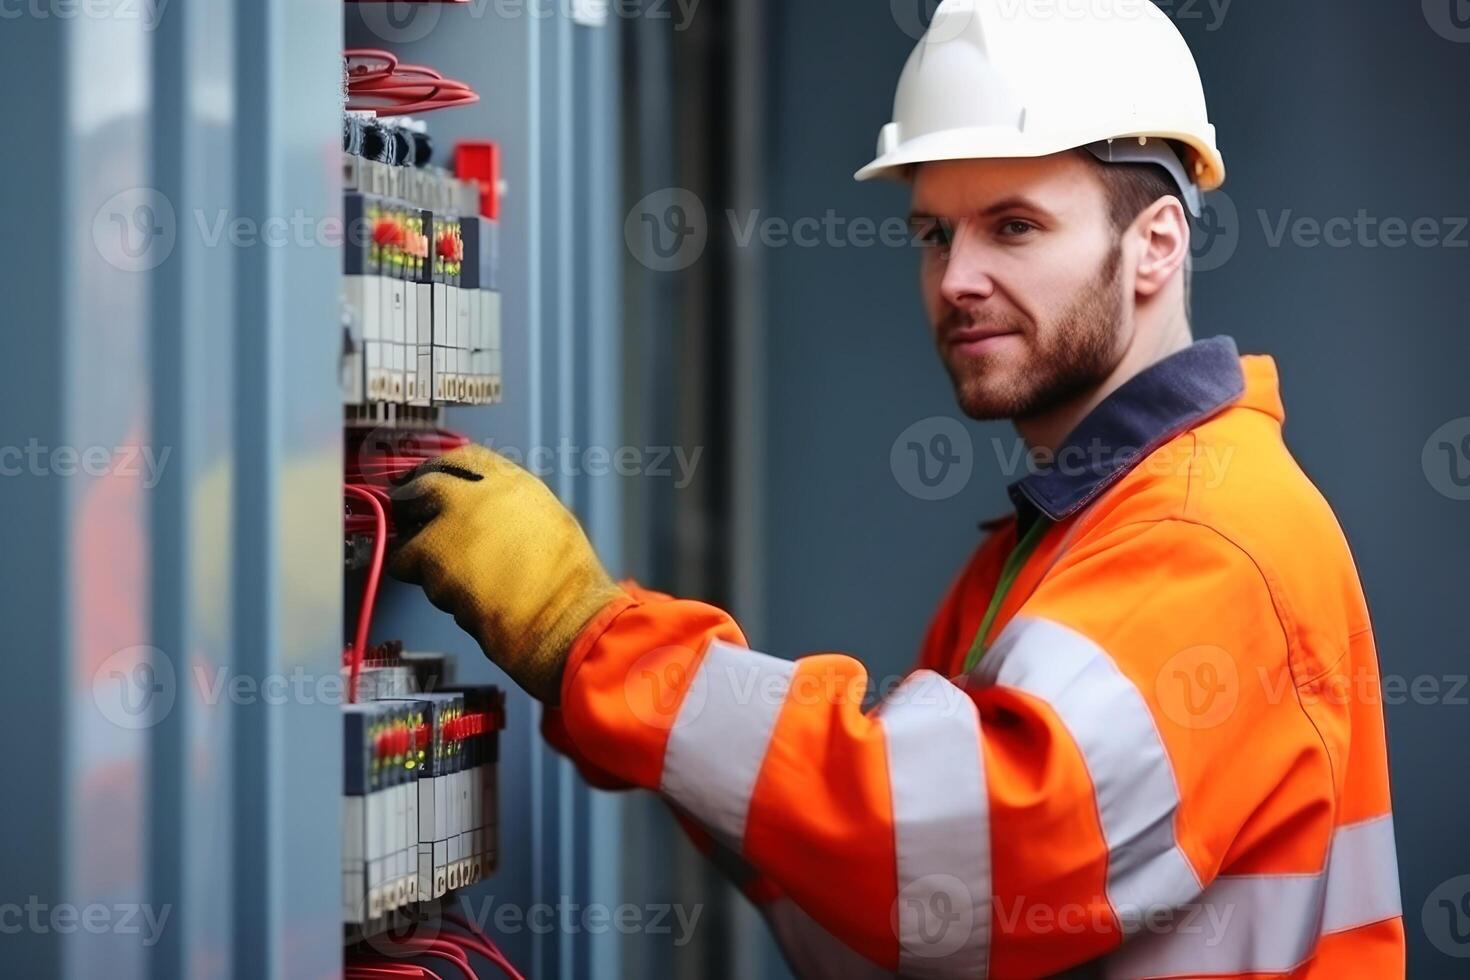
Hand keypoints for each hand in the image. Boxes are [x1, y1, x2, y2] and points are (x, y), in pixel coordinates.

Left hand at [389, 444, 625, 702]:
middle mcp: (479, 495)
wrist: (562, 619)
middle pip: (423, 486)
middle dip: (409, 504)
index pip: (463, 458)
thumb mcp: (548, 524)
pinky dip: (420, 582)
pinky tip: (453, 596)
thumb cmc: (566, 584)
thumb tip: (481, 517)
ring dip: (419, 555)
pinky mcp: (432, 558)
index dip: (438, 470)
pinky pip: (408, 567)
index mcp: (514, 483)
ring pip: (412, 534)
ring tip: (452, 579)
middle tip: (407, 519)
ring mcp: (453, 524)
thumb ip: (509, 510)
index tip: (425, 481)